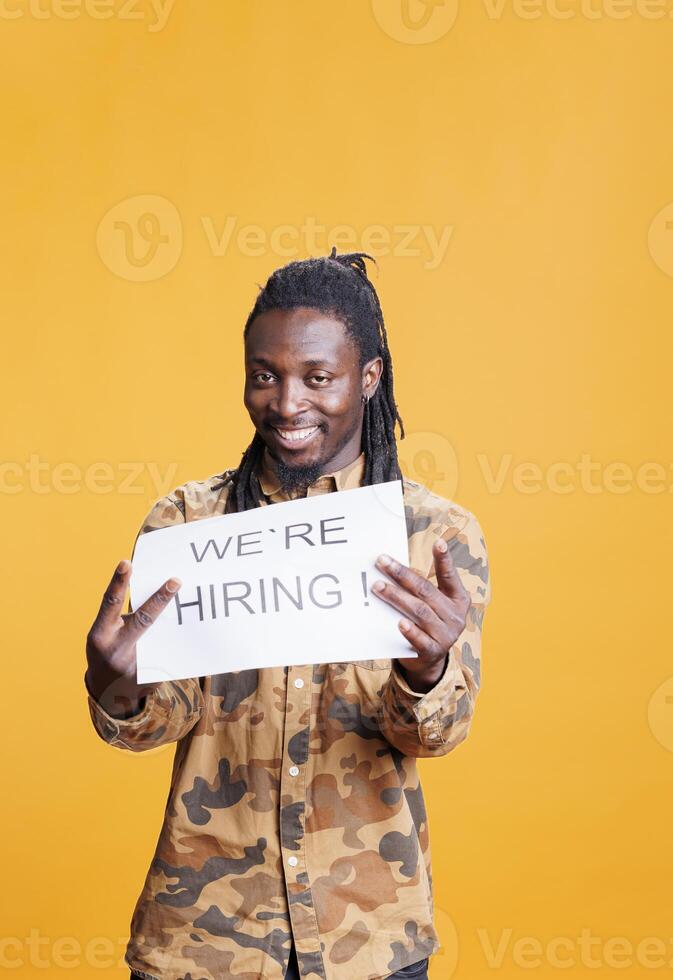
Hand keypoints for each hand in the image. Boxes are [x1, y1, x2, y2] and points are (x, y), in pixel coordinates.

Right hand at [85, 559, 180, 717]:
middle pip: (143, 619)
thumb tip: (154, 593)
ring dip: (174, 624)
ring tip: (189, 612)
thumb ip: (123, 618)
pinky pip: (167, 654)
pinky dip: (176, 644)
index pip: (110, 604)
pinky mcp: (149, 677)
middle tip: (176, 581)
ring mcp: (133, 665)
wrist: (108, 693)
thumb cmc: (109, 651)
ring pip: (160, 637)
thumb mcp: (106, 634)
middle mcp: (116, 649)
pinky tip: (187, 640)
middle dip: (160, 598)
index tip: (127, 563)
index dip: (118, 583)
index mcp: (100, 635)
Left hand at [371, 538, 471, 692]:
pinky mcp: (433, 652)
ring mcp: (446, 635)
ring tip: (378, 586)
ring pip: (419, 612)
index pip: (449, 577)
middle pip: (425, 591)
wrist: (428, 661)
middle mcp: (455, 616)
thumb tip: (390, 566)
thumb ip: (419, 589)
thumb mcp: (430, 605)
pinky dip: (410, 631)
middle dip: (402, 574)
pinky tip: (398, 622)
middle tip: (382, 561)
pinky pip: (421, 640)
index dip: (445, 560)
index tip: (439, 542)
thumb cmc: (426, 624)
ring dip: (397, 597)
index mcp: (457, 599)